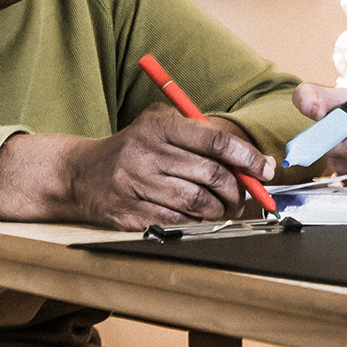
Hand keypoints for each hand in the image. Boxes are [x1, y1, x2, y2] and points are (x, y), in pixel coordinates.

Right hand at [0, 104, 275, 229]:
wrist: (80, 173)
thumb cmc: (135, 146)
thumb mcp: (161, 124)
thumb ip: (203, 134)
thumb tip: (254, 159)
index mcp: (159, 126)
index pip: (215, 141)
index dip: (247, 157)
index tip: (265, 169)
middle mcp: (146, 153)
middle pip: (210, 175)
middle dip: (237, 189)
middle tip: (245, 196)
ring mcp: (135, 184)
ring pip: (196, 203)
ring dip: (220, 209)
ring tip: (225, 208)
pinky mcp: (128, 212)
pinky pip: (176, 222)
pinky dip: (197, 223)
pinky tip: (200, 217)